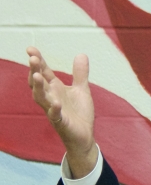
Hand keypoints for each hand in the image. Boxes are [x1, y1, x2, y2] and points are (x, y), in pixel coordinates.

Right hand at [27, 47, 97, 177]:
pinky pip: (55, 115)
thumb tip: (81, 54)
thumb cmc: (79, 113)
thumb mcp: (81, 89)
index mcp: (55, 88)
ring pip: (41, 98)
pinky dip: (54, 109)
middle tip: (32, 59)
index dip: (37, 60)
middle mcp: (51, 97)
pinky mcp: (61, 122)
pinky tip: (56, 103)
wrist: (84, 135)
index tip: (30, 49)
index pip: (43, 71)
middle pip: (38, 83)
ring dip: (38, 87)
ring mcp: (53, 110)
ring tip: (37, 76)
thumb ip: (80, 73)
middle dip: (34, 71)